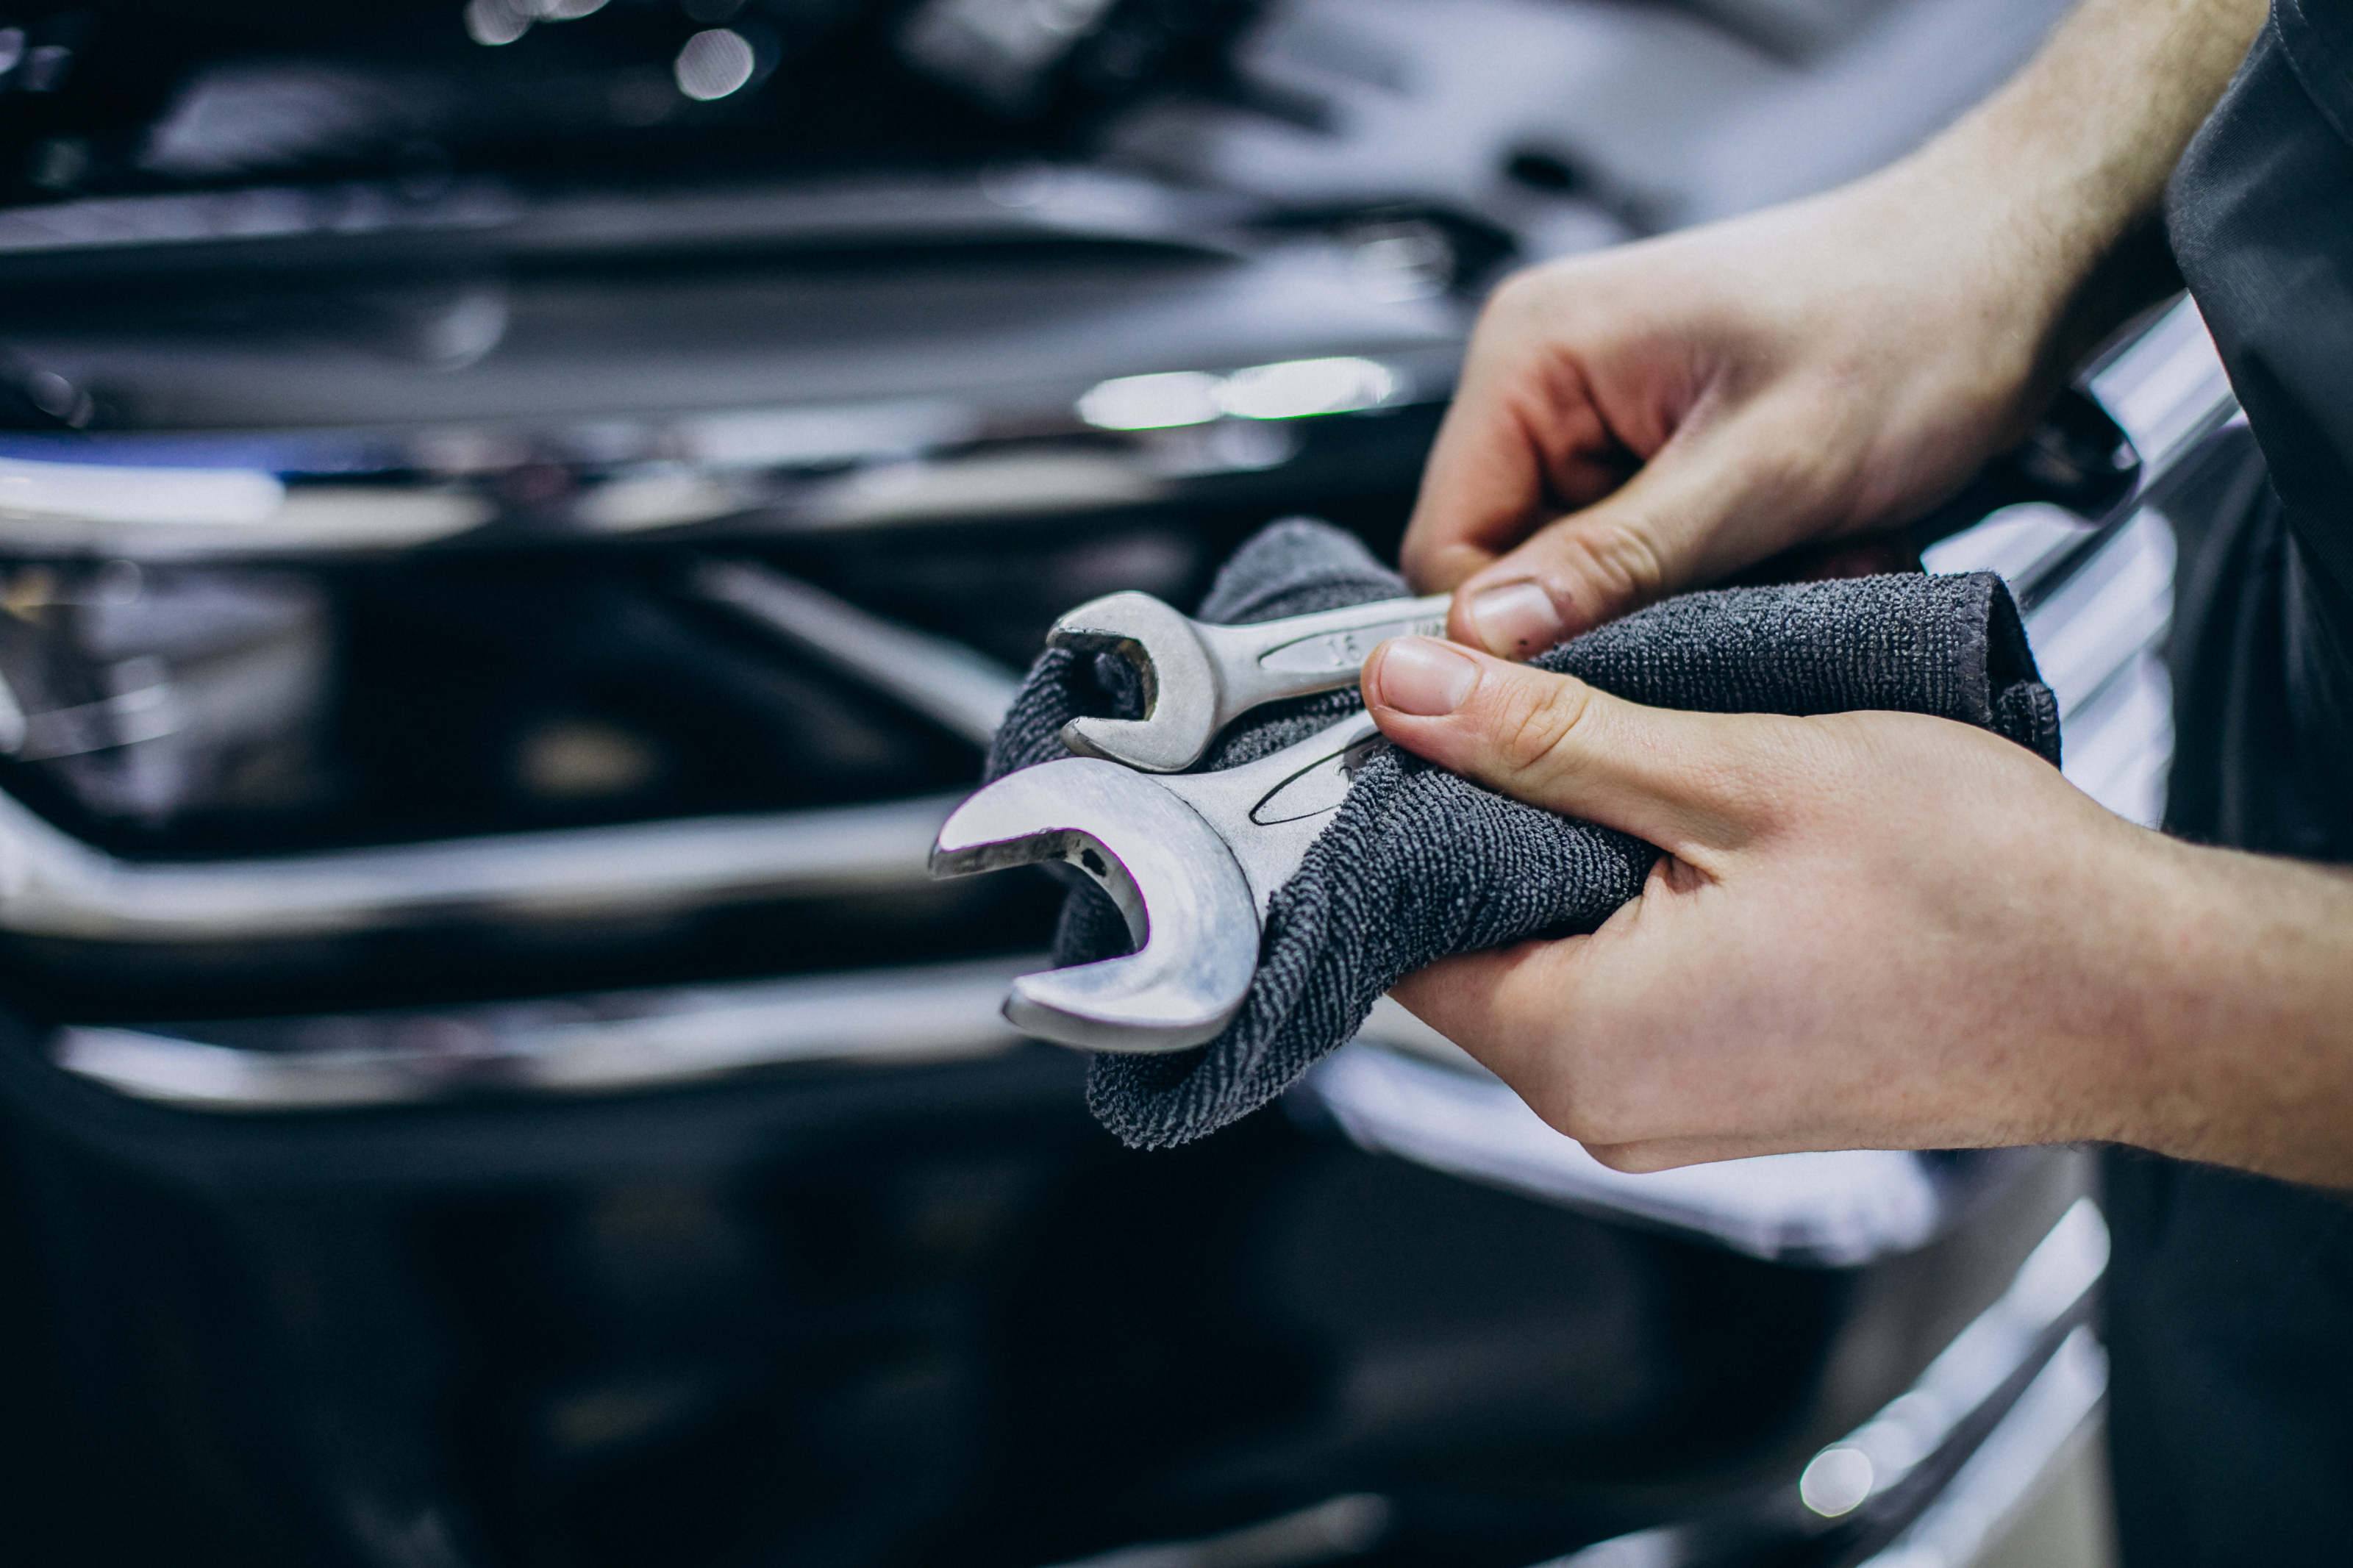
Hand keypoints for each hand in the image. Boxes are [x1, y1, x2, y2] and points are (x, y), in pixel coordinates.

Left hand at [1358, 635, 2190, 1171]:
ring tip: (1646, 768)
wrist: (2140, 989)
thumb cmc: (1979, 898)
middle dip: (1490, 826)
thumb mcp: (1732, 774)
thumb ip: (1548, 737)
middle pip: (1467, 947)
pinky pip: (1622, 993)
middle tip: (1550, 716)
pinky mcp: (1722, 1093)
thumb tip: (1407, 690)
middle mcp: (1606, 1109)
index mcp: (1579, 1047)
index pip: (1396, 929)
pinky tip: (1694, 837)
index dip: (1398, 812)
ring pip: (1548, 962)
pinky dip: (1631, 908)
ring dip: (1571, 860)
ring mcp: (1667, 1113)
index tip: (1425, 721)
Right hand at [1403, 173, 2072, 656]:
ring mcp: (1605, 413)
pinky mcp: (1661, 446)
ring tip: (1794, 558)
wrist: (2023, 267)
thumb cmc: (1919, 316)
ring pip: (1590, 576)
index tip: (1609, 675)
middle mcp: (1551, 379)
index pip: (1448, 548)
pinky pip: (1649, 556)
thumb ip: (1617, 560)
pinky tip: (1801, 544)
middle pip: (1515, 570)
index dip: (1515, 636)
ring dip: (1692, 598)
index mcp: (1534, 355)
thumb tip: (1488, 637)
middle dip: (1630, 612)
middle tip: (1744, 598)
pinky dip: (1727, 575)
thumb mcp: (1765, 467)